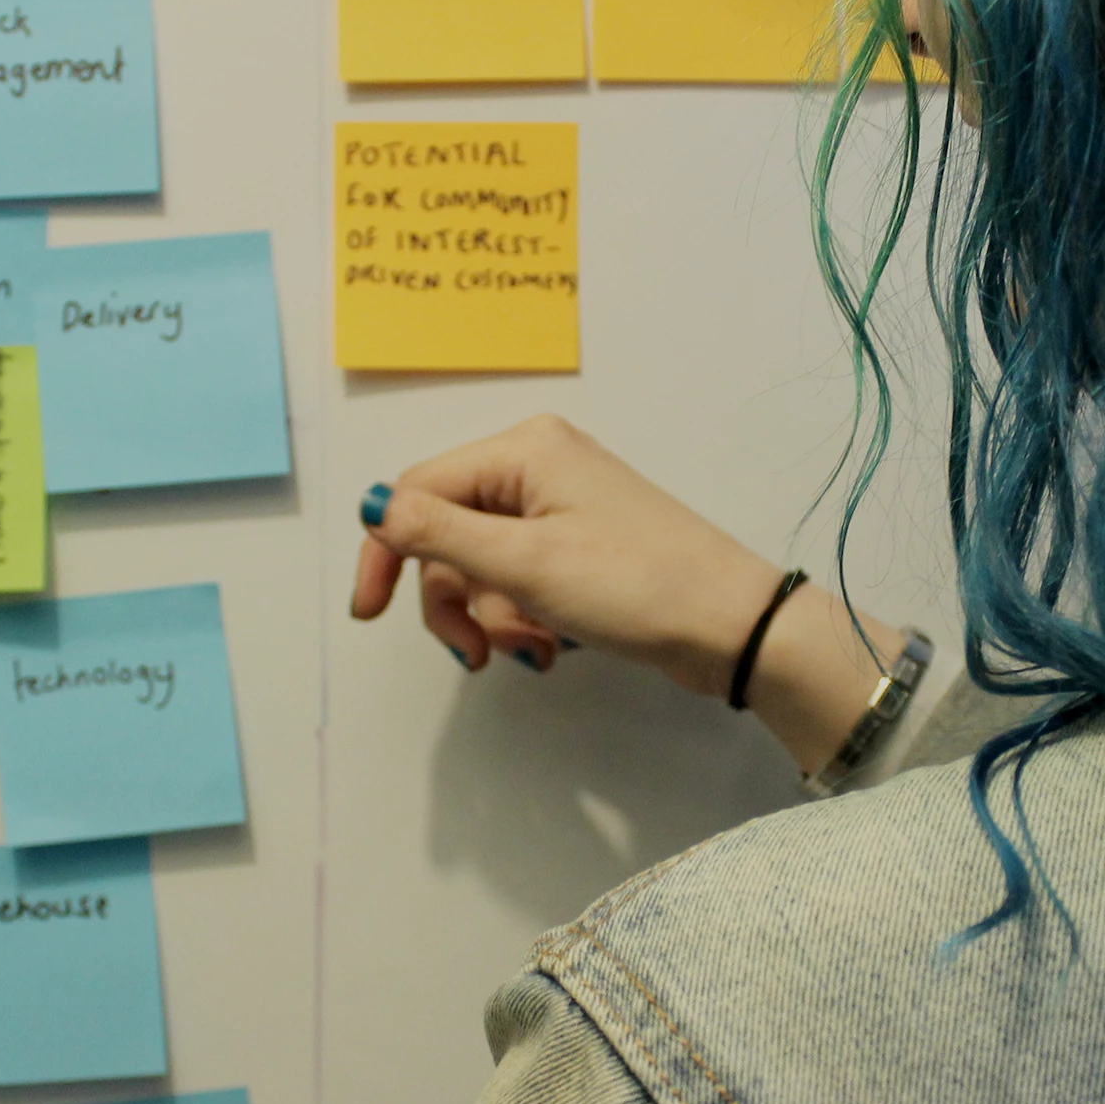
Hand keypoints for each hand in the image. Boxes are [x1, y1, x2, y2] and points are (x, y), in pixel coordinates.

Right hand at [351, 415, 904, 769]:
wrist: (733, 626)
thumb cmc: (636, 585)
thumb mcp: (525, 563)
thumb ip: (438, 534)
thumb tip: (371, 506)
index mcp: (523, 451)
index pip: (417, 492)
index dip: (386, 552)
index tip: (370, 615)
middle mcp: (537, 467)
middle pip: (447, 534)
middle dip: (455, 600)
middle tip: (477, 652)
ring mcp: (561, 507)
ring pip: (481, 566)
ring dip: (494, 617)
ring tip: (535, 650)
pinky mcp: (579, 547)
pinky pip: (519, 580)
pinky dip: (523, 618)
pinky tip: (554, 647)